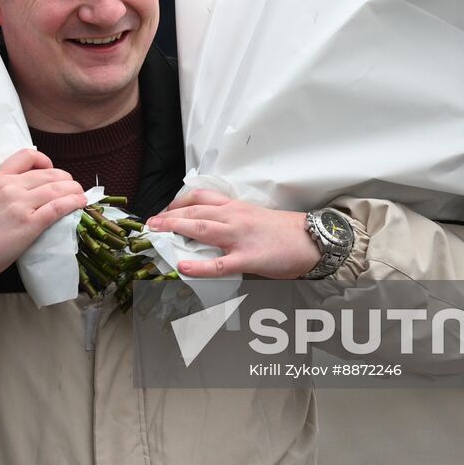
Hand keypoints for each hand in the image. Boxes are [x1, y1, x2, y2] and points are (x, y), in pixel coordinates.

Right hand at [0, 148, 87, 278]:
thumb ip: (6, 192)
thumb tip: (30, 195)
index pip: (26, 156)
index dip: (44, 160)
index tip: (51, 170)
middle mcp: (11, 187)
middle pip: (49, 174)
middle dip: (66, 179)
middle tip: (72, 188)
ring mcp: (21, 205)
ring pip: (57, 188)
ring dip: (75, 190)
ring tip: (81, 195)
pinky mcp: (29, 224)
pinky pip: (57, 208)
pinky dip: (73, 203)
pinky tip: (80, 203)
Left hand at [146, 190, 319, 279]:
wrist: (313, 240)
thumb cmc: (284, 231)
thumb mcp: (254, 217)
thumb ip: (231, 220)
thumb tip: (208, 229)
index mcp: (235, 207)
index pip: (200, 198)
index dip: (178, 203)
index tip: (163, 210)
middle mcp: (234, 217)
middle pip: (195, 211)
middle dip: (168, 216)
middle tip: (150, 223)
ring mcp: (240, 237)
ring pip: (202, 229)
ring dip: (176, 229)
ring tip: (156, 233)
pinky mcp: (249, 258)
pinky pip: (220, 264)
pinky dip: (200, 266)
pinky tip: (183, 266)